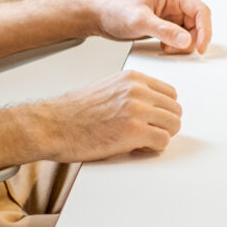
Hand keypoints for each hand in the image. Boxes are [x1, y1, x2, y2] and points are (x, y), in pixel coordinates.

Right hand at [38, 70, 182, 161]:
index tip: (154, 119)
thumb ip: (131, 93)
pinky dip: (153, 148)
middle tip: (149, 133)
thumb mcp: (107, 89)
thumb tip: (152, 105)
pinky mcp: (134, 131)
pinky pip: (162, 141)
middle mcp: (137, 91)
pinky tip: (137, 148)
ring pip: (173, 125)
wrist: (51, 125)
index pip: (169, 93)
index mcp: (132, 78)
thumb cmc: (73, 112)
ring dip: (161, 136)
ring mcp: (137, 110)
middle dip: (164, 124)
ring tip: (142, 141)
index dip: (163, 110)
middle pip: (175, 109)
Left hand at [88, 0, 211, 54]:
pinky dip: (175, 45)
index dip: (205, 30)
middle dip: (190, 39)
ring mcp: (170, 14)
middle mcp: (174, 2)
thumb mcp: (140, 21)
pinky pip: (179, 36)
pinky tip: (162, 47)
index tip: (201, 47)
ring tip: (165, 47)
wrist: (97, 15)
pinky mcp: (164, 24)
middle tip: (175, 48)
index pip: (201, 11)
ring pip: (190, 32)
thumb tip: (186, 39)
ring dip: (181, 44)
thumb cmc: (114, 9)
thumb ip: (165, 31)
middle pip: (197, 24)